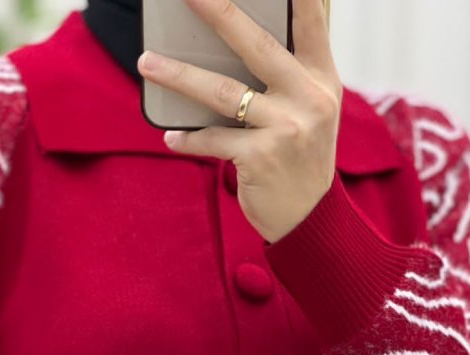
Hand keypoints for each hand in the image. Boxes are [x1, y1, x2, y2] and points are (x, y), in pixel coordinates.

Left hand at [137, 0, 342, 243]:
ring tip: (146, 62)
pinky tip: (171, 137)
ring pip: (222, 91)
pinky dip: (188, 139)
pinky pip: (212, 139)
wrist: (311, 219)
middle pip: (256, 44)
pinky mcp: (261, 158)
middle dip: (218, 10)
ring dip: (179, 75)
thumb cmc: (302, 156)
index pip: (311, 21)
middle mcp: (308, 98)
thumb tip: (238, 35)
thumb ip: (292, 72)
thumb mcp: (314, 109)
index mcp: (322, 78)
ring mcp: (285, 128)